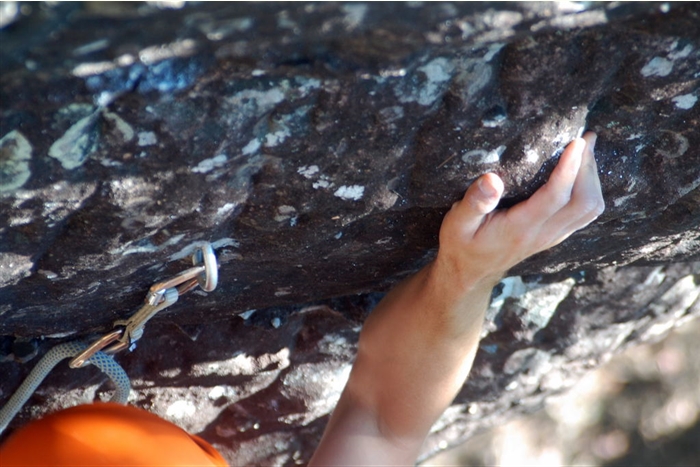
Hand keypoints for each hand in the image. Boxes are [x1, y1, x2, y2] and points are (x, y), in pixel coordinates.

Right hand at [436, 132, 603, 289]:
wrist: (470, 272)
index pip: (555, 197)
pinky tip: (581, 171)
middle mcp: (542, 234)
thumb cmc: (462, 243)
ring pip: (590, 209)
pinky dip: (589, 189)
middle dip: (588, 168)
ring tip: (587, 150)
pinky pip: (585, 214)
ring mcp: (552, 237)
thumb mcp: (457, 223)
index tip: (576, 141)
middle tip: (585, 138)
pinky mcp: (555, 236)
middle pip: (584, 202)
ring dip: (593, 178)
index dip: (569, 168)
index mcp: (520, 228)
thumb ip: (474, 202)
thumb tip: (492, 179)